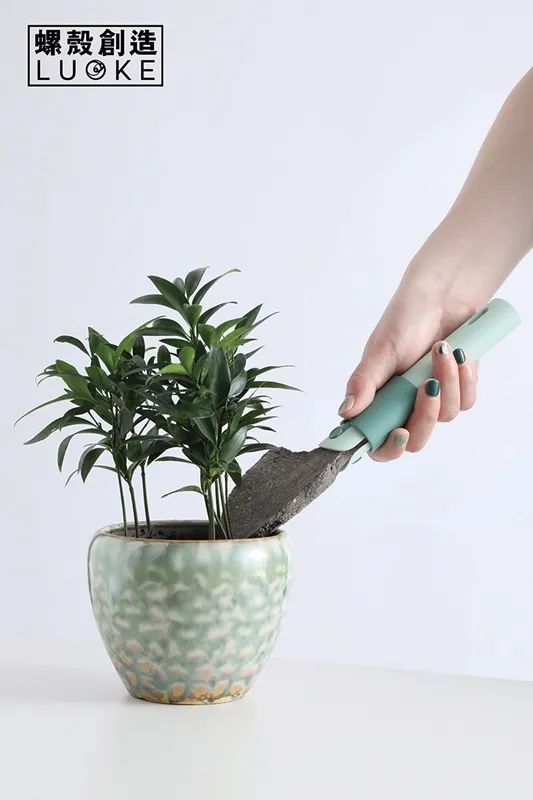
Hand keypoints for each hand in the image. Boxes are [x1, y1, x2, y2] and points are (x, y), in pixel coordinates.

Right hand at [338, 266, 478, 460]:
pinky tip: (458, 354)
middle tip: (428, 387)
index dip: (387, 447)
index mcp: (378, 399)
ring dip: (448, 384)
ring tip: (441, 351)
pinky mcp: (456, 389)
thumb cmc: (406, 318)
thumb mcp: (381, 350)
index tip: (399, 433)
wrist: (445, 296)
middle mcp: (403, 404)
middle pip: (416, 439)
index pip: (376, 440)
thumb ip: (363, 383)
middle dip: (425, 416)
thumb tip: (345, 412)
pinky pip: (466, 401)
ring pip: (444, 417)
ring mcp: (430, 399)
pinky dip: (464, 378)